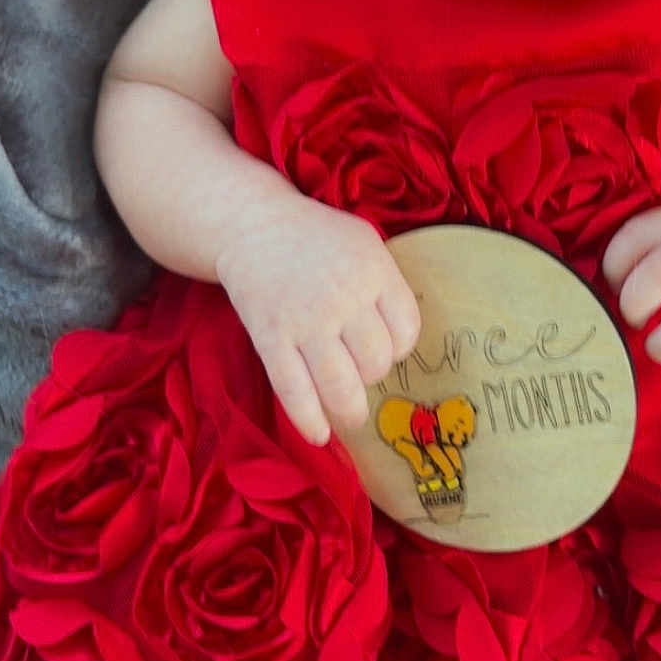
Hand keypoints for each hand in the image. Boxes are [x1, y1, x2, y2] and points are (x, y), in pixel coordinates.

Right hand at [215, 189, 420, 444]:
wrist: (253, 225)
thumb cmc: (316, 237)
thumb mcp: (364, 243)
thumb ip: (385, 285)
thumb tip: (401, 341)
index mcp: (373, 270)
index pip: (407, 330)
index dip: (400, 348)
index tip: (386, 348)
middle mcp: (343, 297)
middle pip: (376, 362)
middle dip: (372, 374)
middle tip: (360, 370)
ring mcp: (304, 320)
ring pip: (341, 386)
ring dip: (350, 409)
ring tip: (351, 414)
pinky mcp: (270, 338)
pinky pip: (294, 391)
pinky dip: (309, 420)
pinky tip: (319, 435)